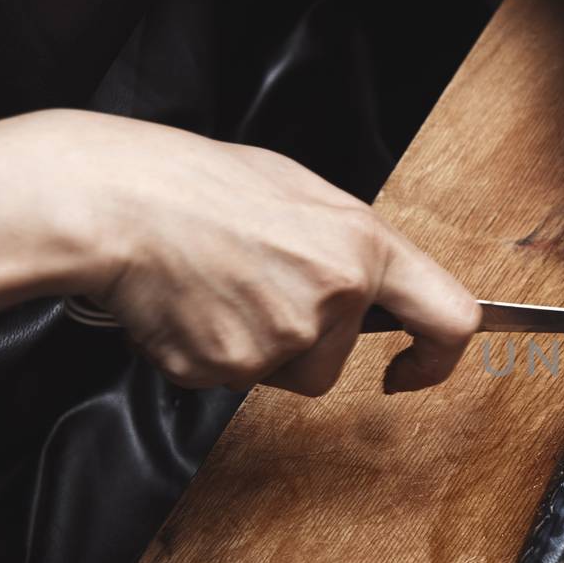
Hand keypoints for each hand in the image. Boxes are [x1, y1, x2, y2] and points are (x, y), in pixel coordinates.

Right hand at [47, 111, 478, 393]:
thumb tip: (373, 284)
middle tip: (249, 286)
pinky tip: (187, 304)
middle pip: (335, 361)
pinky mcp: (231, 367)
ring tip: (215, 287)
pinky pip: (229, 378)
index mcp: (364, 246)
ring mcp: (283, 336)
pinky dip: (207, 352)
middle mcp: (336, 295)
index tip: (413, 369)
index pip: (451, 319)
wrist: (111, 201)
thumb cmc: (195, 184)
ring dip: (252, 347)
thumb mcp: (300, 192)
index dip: (438, 358)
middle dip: (300, 342)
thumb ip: (348, 246)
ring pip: (282, 373)